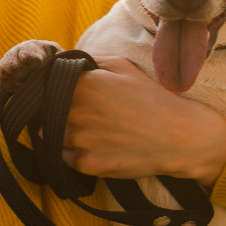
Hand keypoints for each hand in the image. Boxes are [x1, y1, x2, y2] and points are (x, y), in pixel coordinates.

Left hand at [62, 56, 225, 185]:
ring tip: (88, 133)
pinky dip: (74, 154)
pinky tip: (95, 147)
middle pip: (48, 112)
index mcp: (82, 85)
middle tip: (80, 116)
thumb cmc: (151, 99)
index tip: (65, 96)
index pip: (49, 87)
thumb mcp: (123, 67)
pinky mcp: (87, 164)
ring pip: (52, 136)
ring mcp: (80, 140)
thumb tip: (66, 62)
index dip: (56, 91)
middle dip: (57, 113)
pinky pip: (64, 159)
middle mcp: (76, 112)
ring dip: (62, 134)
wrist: (178, 137)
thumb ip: (90, 61)